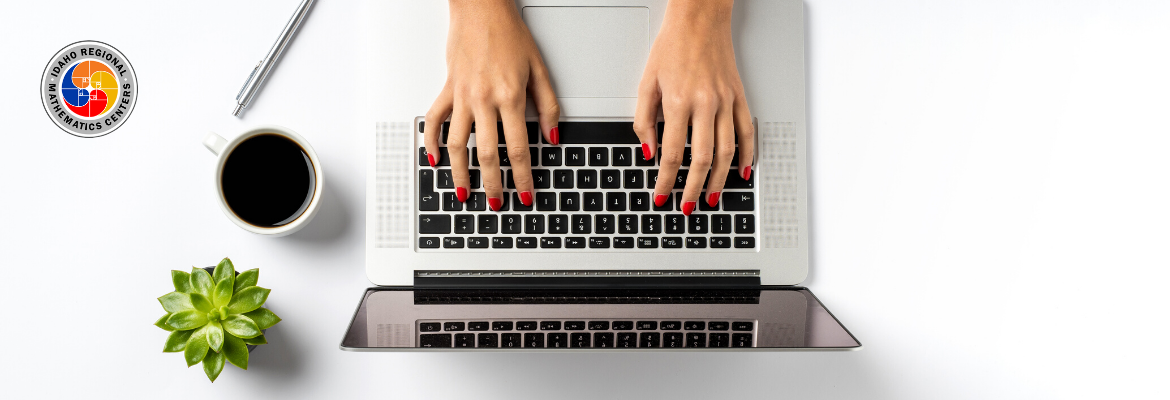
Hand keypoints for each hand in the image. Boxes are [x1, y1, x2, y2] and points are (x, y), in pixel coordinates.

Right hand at [423, 0, 559, 210]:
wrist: (480, 8)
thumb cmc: (509, 34)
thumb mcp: (539, 69)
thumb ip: (549, 106)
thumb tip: (552, 136)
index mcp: (510, 97)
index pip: (518, 148)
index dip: (522, 176)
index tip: (524, 194)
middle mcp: (484, 100)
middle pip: (487, 153)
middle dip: (493, 184)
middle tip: (497, 203)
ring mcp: (462, 96)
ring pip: (458, 144)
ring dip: (461, 172)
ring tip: (465, 192)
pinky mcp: (447, 89)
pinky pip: (434, 120)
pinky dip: (431, 141)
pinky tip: (434, 160)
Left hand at [633, 0, 753, 215]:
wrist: (700, 19)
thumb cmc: (671, 47)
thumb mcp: (646, 83)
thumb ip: (644, 120)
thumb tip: (648, 151)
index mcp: (679, 101)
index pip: (671, 153)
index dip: (666, 180)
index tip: (662, 195)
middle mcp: (705, 103)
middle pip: (702, 158)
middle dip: (694, 188)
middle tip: (687, 206)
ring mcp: (726, 101)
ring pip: (726, 151)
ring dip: (719, 179)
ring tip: (712, 197)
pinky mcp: (739, 96)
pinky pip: (746, 131)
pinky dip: (746, 155)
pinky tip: (741, 172)